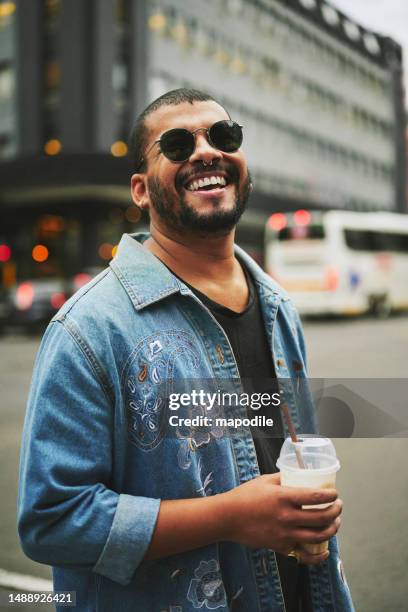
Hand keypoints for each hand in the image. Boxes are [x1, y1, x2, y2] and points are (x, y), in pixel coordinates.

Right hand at [225, 473, 341, 564]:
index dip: (330, 496)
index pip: (315, 497)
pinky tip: (325, 550)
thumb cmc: (245, 496)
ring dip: (332, 529)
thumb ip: (283, 477)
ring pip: (318, 536)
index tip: (335, 494)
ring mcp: (285, 534)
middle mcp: (287, 517)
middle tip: (338, 506)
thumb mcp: (265, 481)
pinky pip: (305, 554)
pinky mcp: (281, 547)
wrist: (228, 518)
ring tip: (335, 522)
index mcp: (283, 497)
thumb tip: (299, 474)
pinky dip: (318, 556)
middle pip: (321, 518)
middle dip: (336, 512)